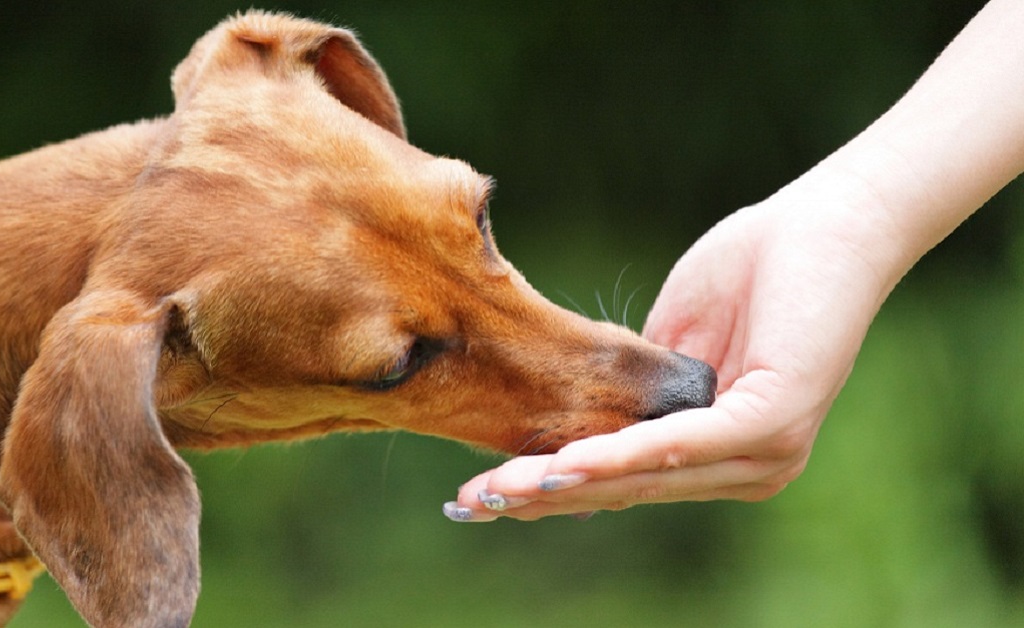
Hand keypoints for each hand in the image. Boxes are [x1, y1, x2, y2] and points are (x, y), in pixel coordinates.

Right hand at [445, 187, 891, 520]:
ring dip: (564, 484)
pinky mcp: (772, 423)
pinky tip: (563, 462)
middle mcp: (744, 469)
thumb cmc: (755, 270)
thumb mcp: (671, 340)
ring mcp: (764, 454)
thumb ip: (632, 390)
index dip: (548, 487)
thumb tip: (576, 423)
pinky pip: (680, 447)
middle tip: (467, 505)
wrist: (827, 223)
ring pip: (643, 479)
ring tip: (497, 491)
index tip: (479, 494)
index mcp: (720, 452)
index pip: (621, 480)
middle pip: (623, 491)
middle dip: (539, 498)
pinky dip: (618, 456)